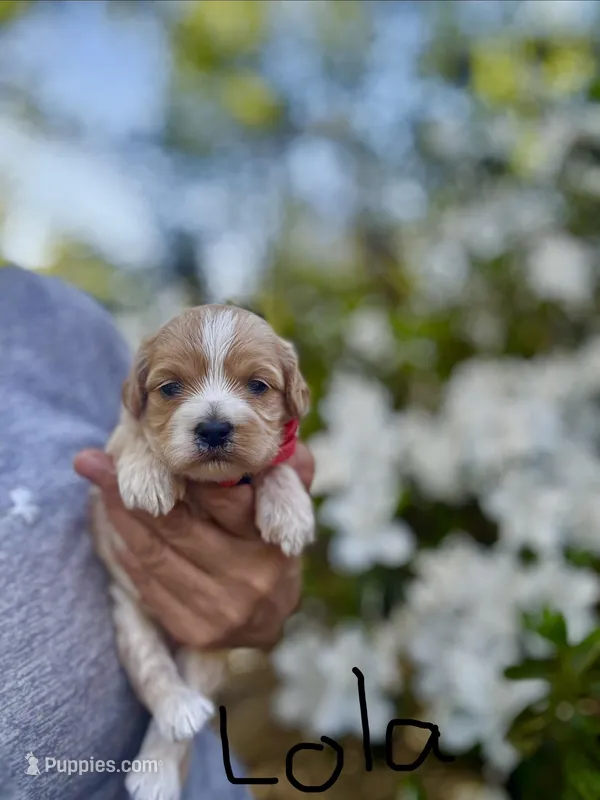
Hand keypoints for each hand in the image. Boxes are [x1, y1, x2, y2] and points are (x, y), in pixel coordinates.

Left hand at [74, 444, 313, 649]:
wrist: (271, 620)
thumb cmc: (271, 547)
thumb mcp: (290, 507)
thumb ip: (286, 474)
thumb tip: (269, 447)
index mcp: (271, 540)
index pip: (224, 499)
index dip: (185, 472)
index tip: (152, 448)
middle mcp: (247, 577)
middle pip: (177, 525)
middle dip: (133, 489)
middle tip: (98, 462)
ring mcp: (219, 608)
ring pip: (154, 554)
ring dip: (120, 518)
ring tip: (98, 484)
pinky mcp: (194, 631)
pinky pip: (147, 584)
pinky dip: (127, 550)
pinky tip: (115, 527)